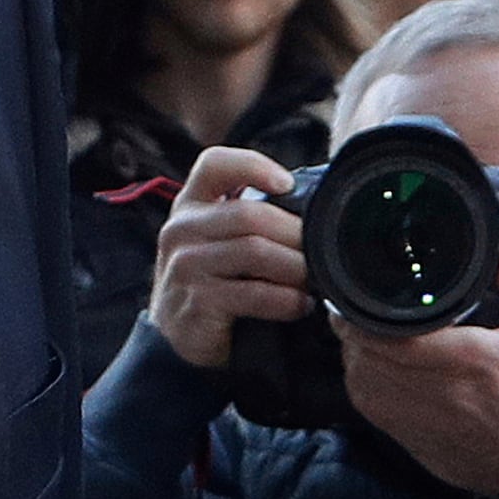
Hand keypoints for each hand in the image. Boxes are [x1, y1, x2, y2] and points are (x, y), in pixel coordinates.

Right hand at [146, 146, 307, 369]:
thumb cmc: (212, 279)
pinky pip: (253, 294)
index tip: (288, 185)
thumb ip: (249, 216)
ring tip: (315, 278)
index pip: (214, 164)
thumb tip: (312, 201)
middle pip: (249, 214)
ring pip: (254, 251)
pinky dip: (286, 300)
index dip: (253, 166)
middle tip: (321, 249)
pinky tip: (300, 304)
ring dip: (295, 267)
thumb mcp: (217, 238)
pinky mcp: (197, 301)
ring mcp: (186, 265)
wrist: (177, 335)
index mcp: (190, 203)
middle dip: (294, 232)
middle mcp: (182, 228)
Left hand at [336, 245, 498, 498]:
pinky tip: (370, 363)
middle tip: (354, 308)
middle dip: (354, 327)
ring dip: (354, 351)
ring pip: (359, 375)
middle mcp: (437, 387)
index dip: (367, 313)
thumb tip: (493, 252)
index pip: (395, 333)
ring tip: (361, 332)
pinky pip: (364, 401)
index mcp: (468, 357)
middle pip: (368, 351)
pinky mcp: (405, 434)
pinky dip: (359, 377)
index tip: (361, 294)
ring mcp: (417, 415)